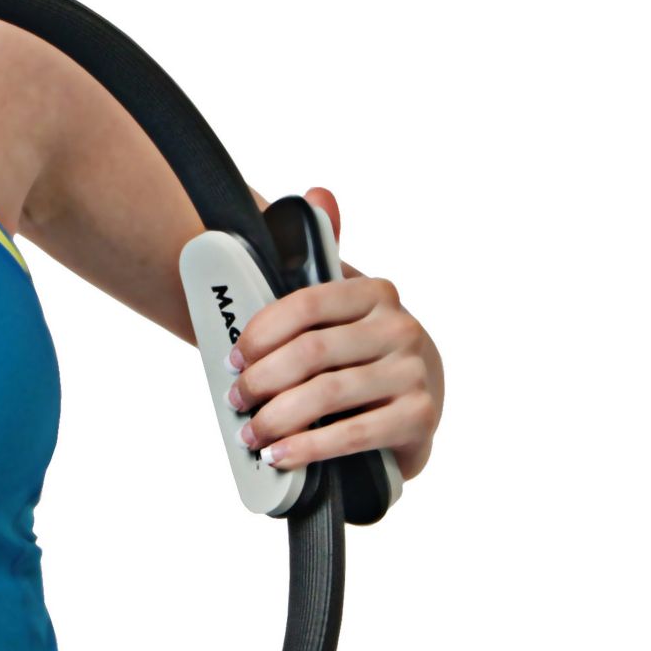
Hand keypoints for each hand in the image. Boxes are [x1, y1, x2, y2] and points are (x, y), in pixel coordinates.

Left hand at [228, 186, 444, 483]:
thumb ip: (322, 255)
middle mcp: (401, 327)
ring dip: (278, 418)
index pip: (305, 303)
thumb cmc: (361, 352)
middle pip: (311, 354)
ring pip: (327, 395)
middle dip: (262, 381)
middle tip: (235, 399)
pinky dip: (309, 448)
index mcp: (375, 292)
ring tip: (251, 432)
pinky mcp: (420, 417)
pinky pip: (353, 434)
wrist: (416, 406)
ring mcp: (414, 373)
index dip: (260, 332)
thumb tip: (317, 194)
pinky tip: (281, 456)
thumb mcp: (341, 305)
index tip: (231, 358)